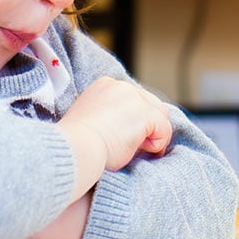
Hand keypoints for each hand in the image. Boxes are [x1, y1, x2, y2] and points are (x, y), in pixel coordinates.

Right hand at [60, 77, 175, 174]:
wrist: (74, 149)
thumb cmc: (76, 144)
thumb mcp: (91, 122)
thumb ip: (110, 118)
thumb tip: (129, 132)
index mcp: (105, 86)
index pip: (133, 99)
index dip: (134, 120)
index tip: (124, 137)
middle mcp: (121, 86)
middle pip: (150, 104)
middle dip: (148, 125)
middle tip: (137, 147)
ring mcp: (134, 98)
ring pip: (160, 115)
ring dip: (154, 134)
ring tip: (139, 151)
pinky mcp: (145, 114)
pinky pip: (164, 129)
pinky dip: (157, 144)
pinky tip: (140, 152)